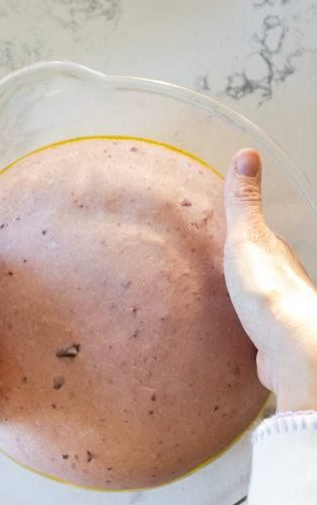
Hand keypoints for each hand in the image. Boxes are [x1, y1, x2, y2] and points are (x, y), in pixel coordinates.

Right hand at [224, 148, 316, 412]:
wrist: (289, 351)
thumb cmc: (269, 293)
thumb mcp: (248, 236)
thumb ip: (244, 200)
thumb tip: (248, 152)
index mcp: (277, 253)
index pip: (261, 237)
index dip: (244, 233)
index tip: (226, 232)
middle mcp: (284, 281)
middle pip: (261, 270)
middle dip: (242, 270)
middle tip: (214, 267)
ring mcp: (279, 315)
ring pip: (259, 304)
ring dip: (243, 303)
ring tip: (215, 301)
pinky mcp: (271, 345)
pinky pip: (253, 334)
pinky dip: (242, 332)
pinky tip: (229, 335)